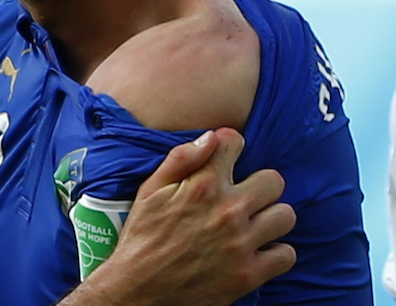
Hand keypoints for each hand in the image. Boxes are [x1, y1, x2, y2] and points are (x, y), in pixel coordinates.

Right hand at [60, 128, 296, 304]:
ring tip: (254, 223)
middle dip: (259, 184)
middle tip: (244, 196)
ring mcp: (241, 243)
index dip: (231, 145)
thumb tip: (211, 137)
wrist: (139, 289)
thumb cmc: (142, 237)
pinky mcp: (249, 274)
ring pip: (286, 215)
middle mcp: (227, 210)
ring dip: (271, 217)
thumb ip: (181, 159)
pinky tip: (257, 249)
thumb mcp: (150, 190)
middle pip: (273, 180)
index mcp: (202, 185)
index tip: (226, 156)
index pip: (234, 143)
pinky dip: (275, 252)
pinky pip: (287, 254)